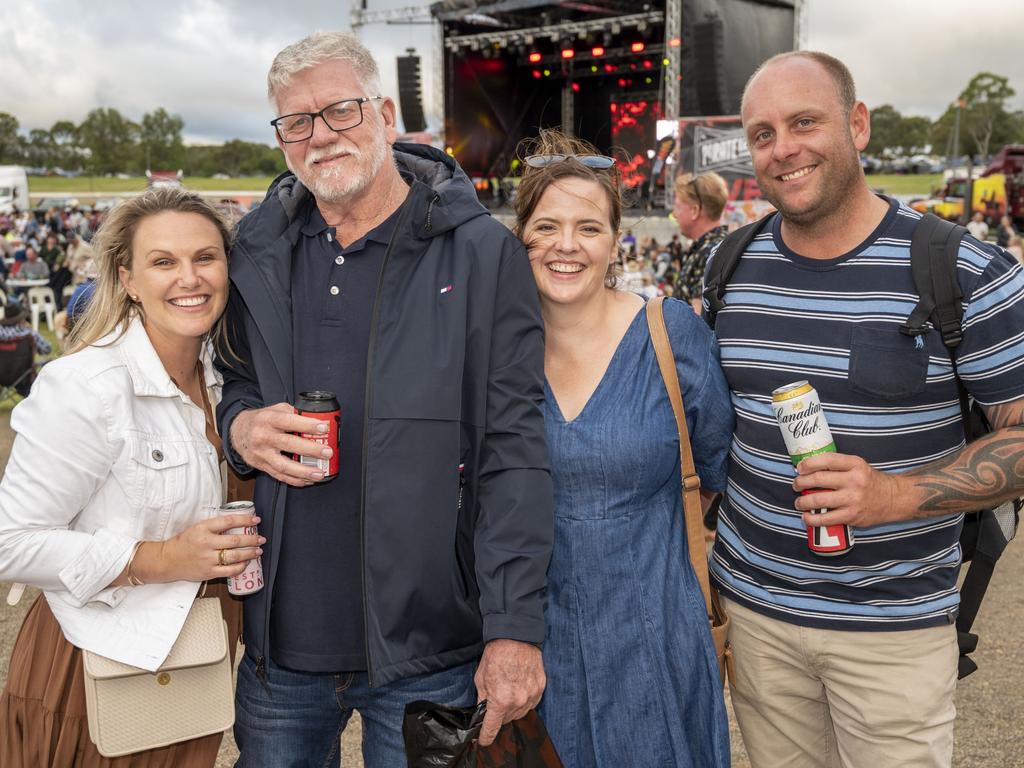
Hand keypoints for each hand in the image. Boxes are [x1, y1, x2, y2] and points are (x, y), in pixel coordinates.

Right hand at [136, 512, 264, 583]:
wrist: (167, 560)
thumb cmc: (184, 542)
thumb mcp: (197, 528)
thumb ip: (215, 526)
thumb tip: (237, 523)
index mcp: (203, 529)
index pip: (228, 522)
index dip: (245, 520)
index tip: (256, 521)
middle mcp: (206, 543)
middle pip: (235, 540)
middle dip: (252, 539)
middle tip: (261, 538)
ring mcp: (207, 559)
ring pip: (234, 556)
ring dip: (250, 553)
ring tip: (258, 551)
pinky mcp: (208, 572)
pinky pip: (229, 570)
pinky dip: (240, 567)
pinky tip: (246, 563)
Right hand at [230, 403, 331, 486]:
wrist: (238, 431)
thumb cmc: (262, 420)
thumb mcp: (275, 409)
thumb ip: (294, 413)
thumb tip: (318, 419)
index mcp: (268, 419)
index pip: (289, 421)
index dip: (307, 425)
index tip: (324, 428)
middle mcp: (263, 436)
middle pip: (288, 444)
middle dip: (310, 450)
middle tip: (327, 452)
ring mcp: (261, 453)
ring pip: (283, 465)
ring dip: (304, 471)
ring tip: (320, 473)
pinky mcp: (261, 466)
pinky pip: (279, 476)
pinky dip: (295, 480)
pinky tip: (308, 480)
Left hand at [474, 639, 544, 746]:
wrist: (516, 636)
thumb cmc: (496, 655)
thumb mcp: (481, 678)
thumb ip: (483, 699)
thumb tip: (483, 711)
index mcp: (501, 701)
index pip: (492, 728)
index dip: (486, 736)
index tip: (483, 740)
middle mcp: (518, 702)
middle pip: (506, 721)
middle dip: (498, 715)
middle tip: (495, 702)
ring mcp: (532, 696)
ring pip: (520, 714)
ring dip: (512, 709)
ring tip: (507, 692)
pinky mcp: (541, 689)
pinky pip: (531, 704)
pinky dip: (524, 701)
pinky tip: (518, 689)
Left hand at [793, 452, 908, 527]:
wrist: (893, 499)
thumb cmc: (869, 481)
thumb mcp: (857, 466)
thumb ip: (837, 465)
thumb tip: (808, 468)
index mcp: (855, 464)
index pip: (826, 460)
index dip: (808, 463)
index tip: (799, 468)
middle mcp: (854, 480)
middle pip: (818, 479)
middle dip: (800, 482)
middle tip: (796, 485)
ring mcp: (852, 499)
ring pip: (818, 500)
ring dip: (802, 502)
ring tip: (798, 502)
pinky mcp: (851, 516)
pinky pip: (826, 519)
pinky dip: (812, 519)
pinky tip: (806, 517)